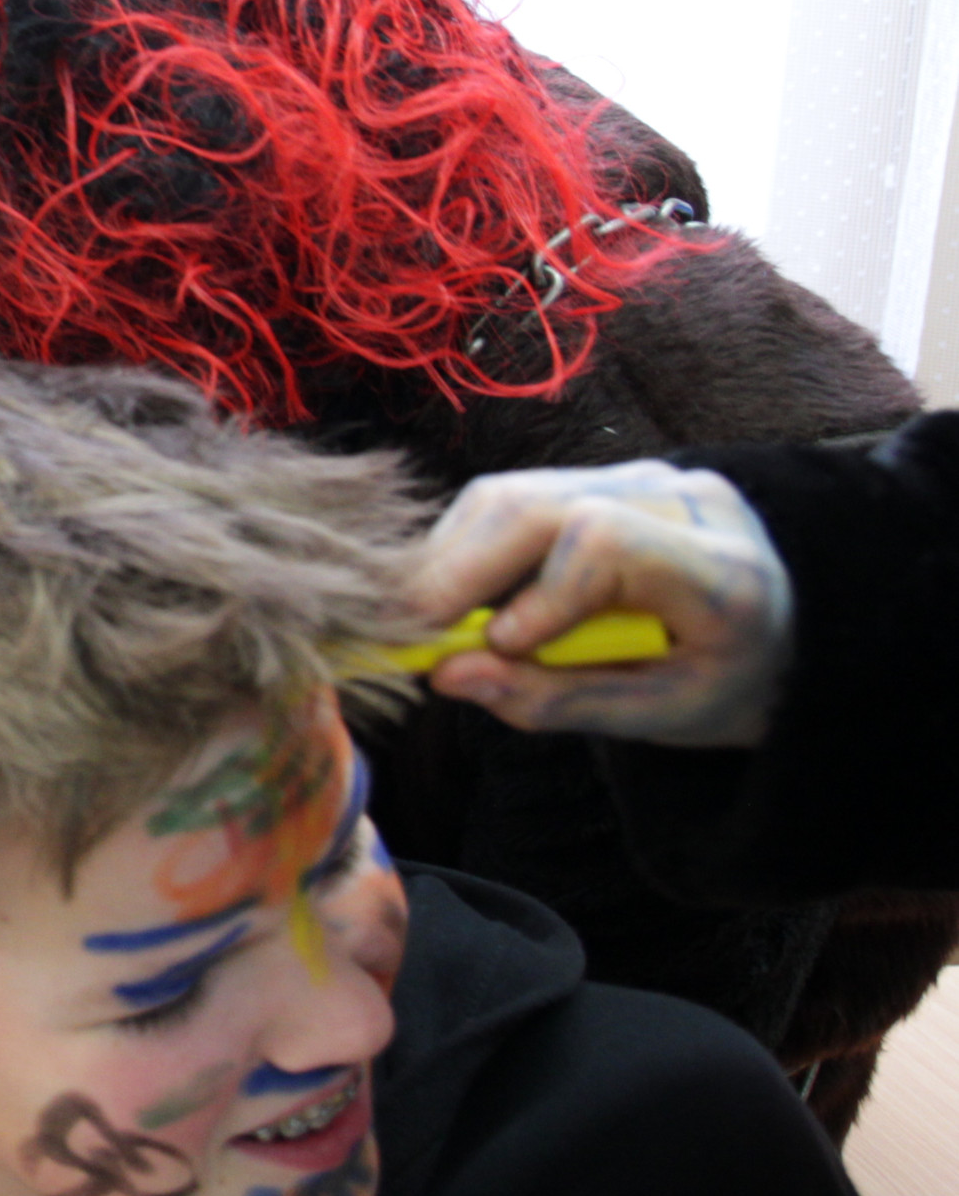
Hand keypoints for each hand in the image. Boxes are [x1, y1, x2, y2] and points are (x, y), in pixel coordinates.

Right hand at [407, 461, 791, 747]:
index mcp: (722, 570)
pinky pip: (512, 498)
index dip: (535, 594)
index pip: (603, 541)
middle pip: (535, 504)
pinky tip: (458, 595)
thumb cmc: (725, 686)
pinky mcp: (606, 477)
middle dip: (457, 569)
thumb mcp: (661, 718)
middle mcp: (680, 501)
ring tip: (430, 620)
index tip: (499, 649)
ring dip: (450, 557)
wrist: (784, 635)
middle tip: (410, 632)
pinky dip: (467, 548)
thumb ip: (559, 700)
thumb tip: (449, 676)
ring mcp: (641, 477)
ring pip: (509, 494)